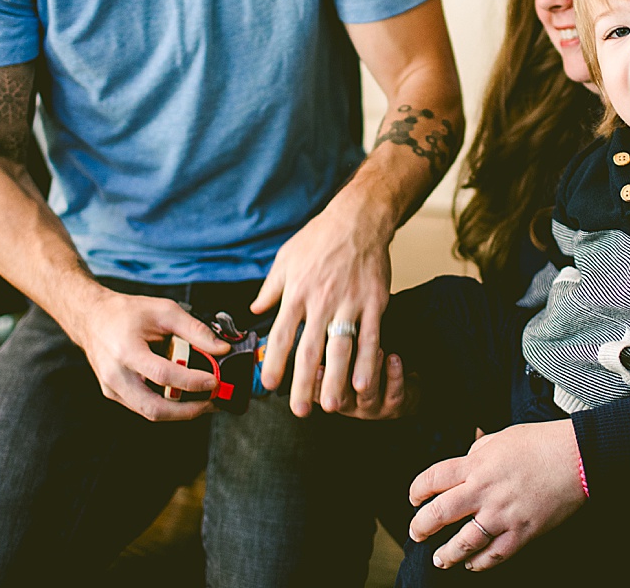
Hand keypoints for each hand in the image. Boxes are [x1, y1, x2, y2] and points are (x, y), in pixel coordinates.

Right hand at [72, 289, 229, 421]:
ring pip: (150, 412)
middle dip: (188, 411)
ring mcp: (112, 388)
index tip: (214, 381)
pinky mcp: (113, 394)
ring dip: (180, 412)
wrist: (92, 318)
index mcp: (126, 351)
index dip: (192, 382)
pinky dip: (166, 406)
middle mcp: (115, 375)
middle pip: (154, 408)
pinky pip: (143, 407)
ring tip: (205, 402)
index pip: (163, 375)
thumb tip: (222, 349)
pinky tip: (184, 397)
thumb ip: (195, 330)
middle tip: (213, 403)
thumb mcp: (164, 311)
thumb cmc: (127, 313)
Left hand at [250, 196, 392, 416]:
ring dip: (337, 380)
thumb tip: (254, 310)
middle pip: (310, 349)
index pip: (282, 334)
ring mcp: (350, 302)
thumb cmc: (319, 238)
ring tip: (333, 405)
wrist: (358, 219)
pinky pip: (371, 336)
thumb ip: (271, 288)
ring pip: (341, 348)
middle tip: (300, 410)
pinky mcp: (375, 301)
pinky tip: (365, 382)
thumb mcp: (286, 259)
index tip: (269, 384)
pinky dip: (368, 361)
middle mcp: (320, 301)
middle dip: (304, 383)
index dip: (275, 362)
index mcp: (296, 292)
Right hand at [322, 352, 417, 419]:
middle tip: (339, 359)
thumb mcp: (343, 363)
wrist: (396, 387)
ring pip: (368, 395)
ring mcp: (372, 408)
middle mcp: (350, 405)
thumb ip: (328, 354)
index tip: (316, 365)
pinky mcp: (394, 406)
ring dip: (371, 373)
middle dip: (339, 381)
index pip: (320, 392)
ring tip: (376, 350)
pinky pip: (394, 394)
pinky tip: (394, 359)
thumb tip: (312, 335)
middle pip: (340, 397)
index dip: (317, 382)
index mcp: (333, 396)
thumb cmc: (362, 369)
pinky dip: (394, 376)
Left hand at [407, 420, 586, 571]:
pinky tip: (472, 564)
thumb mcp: (501, 437)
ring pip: (464, 542)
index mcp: (477, 464)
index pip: (434, 478)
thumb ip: (478, 450)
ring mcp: (503, 514)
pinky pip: (495, 554)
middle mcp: (484, 490)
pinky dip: (480, 563)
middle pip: (440, 513)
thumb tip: (466, 460)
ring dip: (447, 553)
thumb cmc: (540, 442)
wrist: (576, 457)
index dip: (417, 490)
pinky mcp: (523, 532)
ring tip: (439, 559)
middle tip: (416, 533)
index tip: (414, 498)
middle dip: (421, 526)